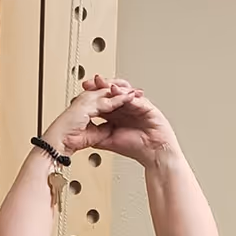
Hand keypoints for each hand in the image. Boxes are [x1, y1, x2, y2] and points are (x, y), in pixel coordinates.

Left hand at [46, 77, 179, 167]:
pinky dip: (125, 94)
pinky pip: (134, 98)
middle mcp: (126, 108)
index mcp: (117, 115)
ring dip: (111, 86)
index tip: (82, 92)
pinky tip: (116, 90)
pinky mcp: (146, 106)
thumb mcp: (109, 141)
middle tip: (90, 82)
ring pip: (122, 92)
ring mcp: (136, 106)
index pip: (103, 101)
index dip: (93, 96)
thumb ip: (96, 135)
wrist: (154, 154)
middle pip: (112, 93)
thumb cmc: (137, 148)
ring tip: (101, 82)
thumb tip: (81, 132)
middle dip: (100, 86)